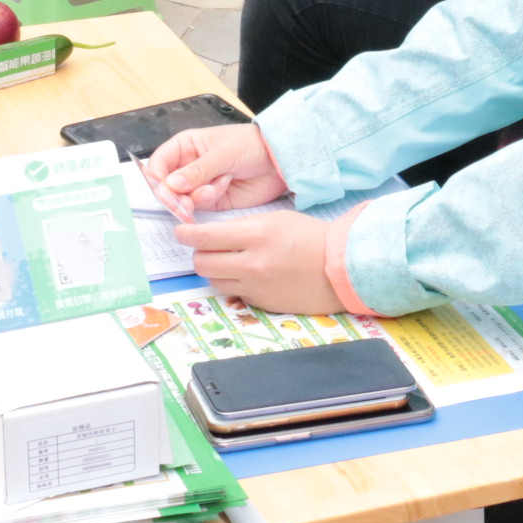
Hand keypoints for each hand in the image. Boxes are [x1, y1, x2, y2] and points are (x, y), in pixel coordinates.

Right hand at [144, 124, 288, 219]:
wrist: (277, 161)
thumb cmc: (250, 145)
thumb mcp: (222, 154)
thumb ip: (196, 170)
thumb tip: (170, 184)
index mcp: (184, 146)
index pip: (157, 164)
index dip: (156, 178)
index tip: (164, 190)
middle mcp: (187, 166)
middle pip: (164, 186)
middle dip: (173, 197)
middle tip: (184, 204)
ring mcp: (198, 184)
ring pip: (180, 199)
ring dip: (195, 198)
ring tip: (216, 188)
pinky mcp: (211, 199)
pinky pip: (198, 206)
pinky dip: (208, 200)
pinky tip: (224, 187)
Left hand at [185, 209, 343, 313]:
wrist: (341, 267)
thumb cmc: (311, 238)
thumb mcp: (276, 219)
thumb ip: (242, 227)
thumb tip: (212, 233)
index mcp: (257, 236)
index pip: (205, 237)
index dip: (185, 234)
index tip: (181, 232)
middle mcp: (253, 263)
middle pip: (202, 263)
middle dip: (198, 253)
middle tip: (205, 247)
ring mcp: (256, 287)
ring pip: (214, 281)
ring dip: (214, 270)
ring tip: (227, 261)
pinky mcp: (262, 303)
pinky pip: (234, 293)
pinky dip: (234, 283)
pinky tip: (248, 274)